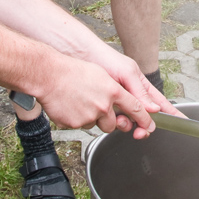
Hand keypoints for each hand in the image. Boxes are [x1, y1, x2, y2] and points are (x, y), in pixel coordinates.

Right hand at [35, 53, 160, 134]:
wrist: (49, 75)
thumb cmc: (73, 71)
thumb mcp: (101, 75)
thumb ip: (116, 89)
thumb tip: (128, 103)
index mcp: (113, 90)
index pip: (135, 108)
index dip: (144, 119)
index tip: (149, 126)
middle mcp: (103, 105)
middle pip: (115, 124)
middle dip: (111, 121)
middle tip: (99, 109)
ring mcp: (89, 115)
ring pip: (97, 125)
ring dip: (93, 119)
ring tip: (81, 102)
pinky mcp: (76, 124)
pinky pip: (82, 126)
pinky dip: (78, 119)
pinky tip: (71, 105)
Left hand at [87, 48, 183, 138]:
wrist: (82, 58)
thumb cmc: (106, 59)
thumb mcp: (127, 74)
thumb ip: (141, 92)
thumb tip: (155, 109)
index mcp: (141, 86)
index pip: (161, 102)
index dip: (172, 113)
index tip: (183, 121)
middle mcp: (132, 95)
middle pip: (144, 117)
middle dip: (142, 126)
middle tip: (138, 132)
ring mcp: (119, 102)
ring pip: (129, 121)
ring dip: (125, 124)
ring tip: (117, 118)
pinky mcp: (106, 106)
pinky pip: (113, 120)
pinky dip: (112, 122)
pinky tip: (107, 117)